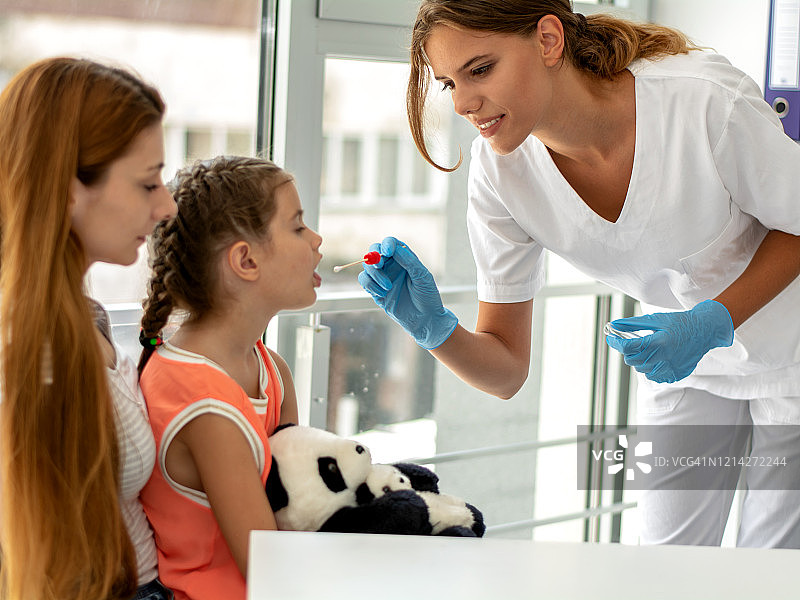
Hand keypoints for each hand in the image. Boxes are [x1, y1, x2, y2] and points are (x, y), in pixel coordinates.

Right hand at [358, 237, 457, 349]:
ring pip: (367, 267)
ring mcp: (382, 278)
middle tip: (379, 265)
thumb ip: (409, 261)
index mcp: (404, 259)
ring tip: (388, 287)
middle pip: (374, 251)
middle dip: (374, 256)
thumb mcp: (422, 276)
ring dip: (375, 275)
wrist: (425, 319)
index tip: (388, 252)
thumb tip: (393, 249)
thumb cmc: (427, 296)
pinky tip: (383, 293)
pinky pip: (364, 281)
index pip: (390, 244)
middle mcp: (391, 266)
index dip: (387, 244)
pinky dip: (370, 285)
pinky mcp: (376, 291)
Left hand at [606, 300, 733, 383]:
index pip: (629, 347)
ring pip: (641, 370)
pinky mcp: (676, 375)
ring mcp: (671, 369)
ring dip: (639, 360)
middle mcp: (665, 358)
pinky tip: (657, 357)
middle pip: (632, 360)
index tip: (611, 337)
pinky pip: (654, 376)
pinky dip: (650, 368)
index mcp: (659, 342)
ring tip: (648, 349)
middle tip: (631, 342)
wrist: (704, 331)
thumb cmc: (679, 323)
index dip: (616, 342)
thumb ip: (633, 324)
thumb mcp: (655, 319)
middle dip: (628, 351)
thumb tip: (614, 325)